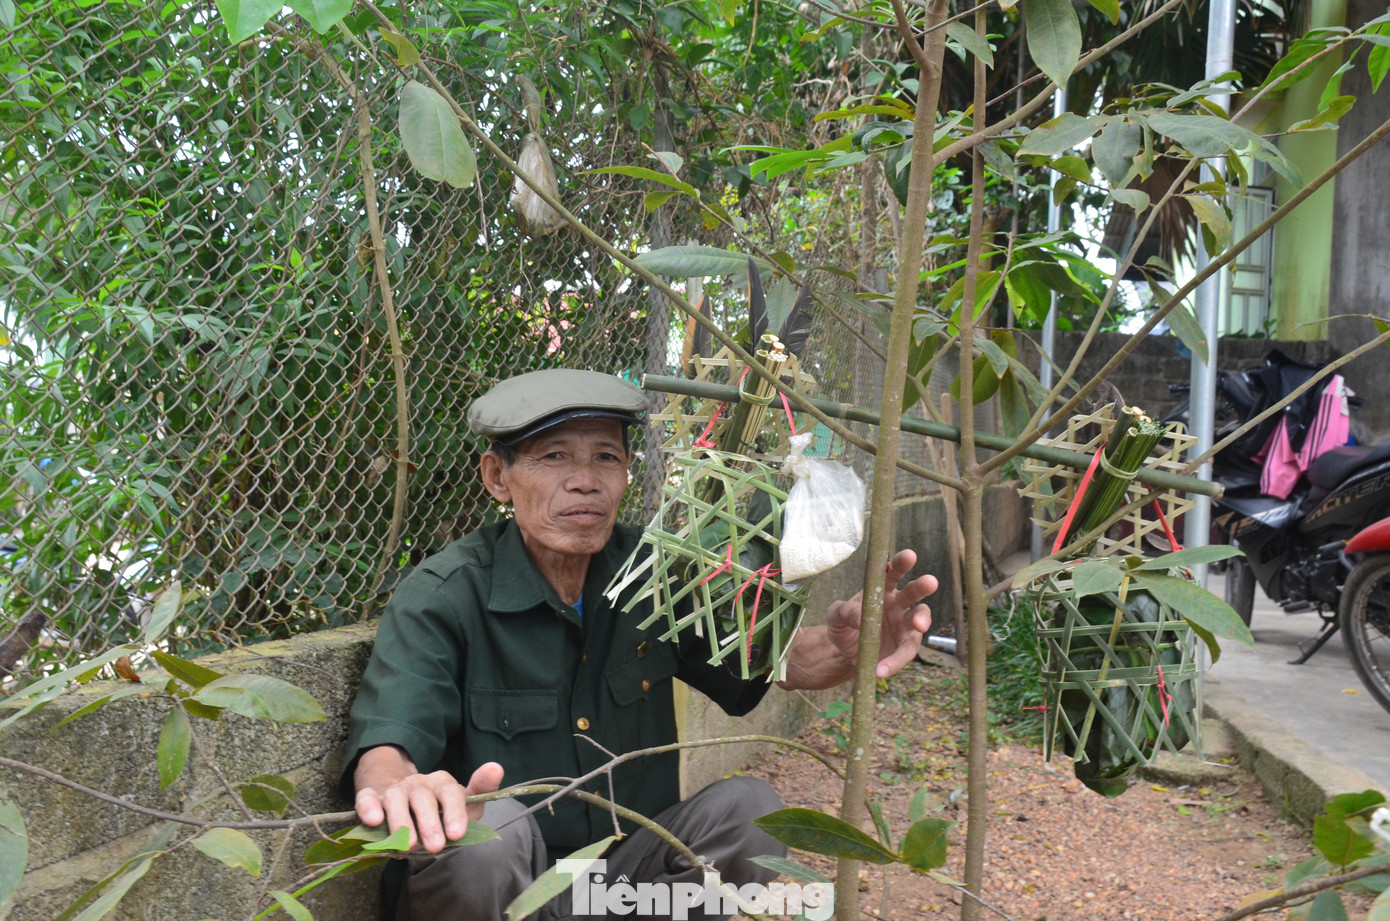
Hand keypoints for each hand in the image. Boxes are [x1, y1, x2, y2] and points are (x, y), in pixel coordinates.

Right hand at [354, 746, 503, 852]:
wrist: (404, 800)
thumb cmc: (440, 809)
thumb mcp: (463, 804)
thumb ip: (481, 791)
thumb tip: (496, 767)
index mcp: (442, 783)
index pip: (450, 792)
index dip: (455, 812)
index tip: (457, 834)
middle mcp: (418, 783)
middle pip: (423, 797)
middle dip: (430, 822)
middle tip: (436, 847)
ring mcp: (394, 789)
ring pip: (395, 799)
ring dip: (401, 821)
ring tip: (408, 845)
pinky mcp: (372, 797)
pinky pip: (366, 798)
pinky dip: (368, 807)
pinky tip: (374, 821)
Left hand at [826, 549, 937, 679]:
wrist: (844, 653)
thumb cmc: (843, 626)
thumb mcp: (835, 617)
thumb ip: (843, 612)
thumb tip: (859, 617)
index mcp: (881, 590)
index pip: (892, 573)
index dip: (900, 564)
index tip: (907, 556)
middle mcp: (898, 604)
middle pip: (914, 592)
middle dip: (923, 585)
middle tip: (930, 581)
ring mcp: (905, 626)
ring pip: (920, 619)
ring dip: (922, 620)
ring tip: (920, 624)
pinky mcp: (904, 647)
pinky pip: (905, 652)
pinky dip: (895, 661)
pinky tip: (882, 669)